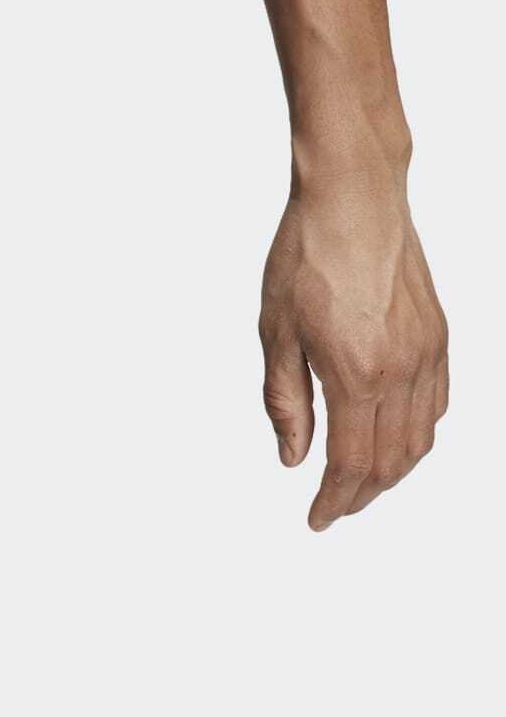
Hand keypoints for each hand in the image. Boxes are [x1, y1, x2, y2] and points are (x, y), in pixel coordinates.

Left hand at [259, 171, 449, 528]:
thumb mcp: (276, 334)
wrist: (355, 196)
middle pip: (389, 462)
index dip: (333, 502)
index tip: (316, 520)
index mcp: (357, 374)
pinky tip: (391, 439)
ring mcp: (427, 351)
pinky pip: (437, 404)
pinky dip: (416, 435)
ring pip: (420, 439)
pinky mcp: (439, 334)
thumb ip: (286, 403)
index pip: (350, 464)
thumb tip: (293, 458)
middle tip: (333, 508)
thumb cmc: (308, 255)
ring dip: (391, 472)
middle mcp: (402, 368)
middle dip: (360, 495)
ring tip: (359, 483)